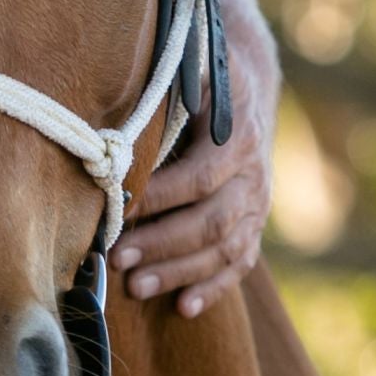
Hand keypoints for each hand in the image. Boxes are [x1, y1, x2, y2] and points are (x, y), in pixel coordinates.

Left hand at [113, 6, 276, 318]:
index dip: (161, 197)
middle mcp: (253, 173)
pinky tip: (183, 308)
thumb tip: (118, 119)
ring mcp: (257, 203)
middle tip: (117, 259)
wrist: (247, 88)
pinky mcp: (254, 225)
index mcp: (236, 134)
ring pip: (225, 248)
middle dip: (163, 244)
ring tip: (135, 288)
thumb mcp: (190, 68)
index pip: (201, 176)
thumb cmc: (200, 77)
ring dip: (179, 272)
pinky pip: (240, 263)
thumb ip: (166, 86)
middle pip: (213, 220)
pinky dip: (213, 288)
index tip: (118, 210)